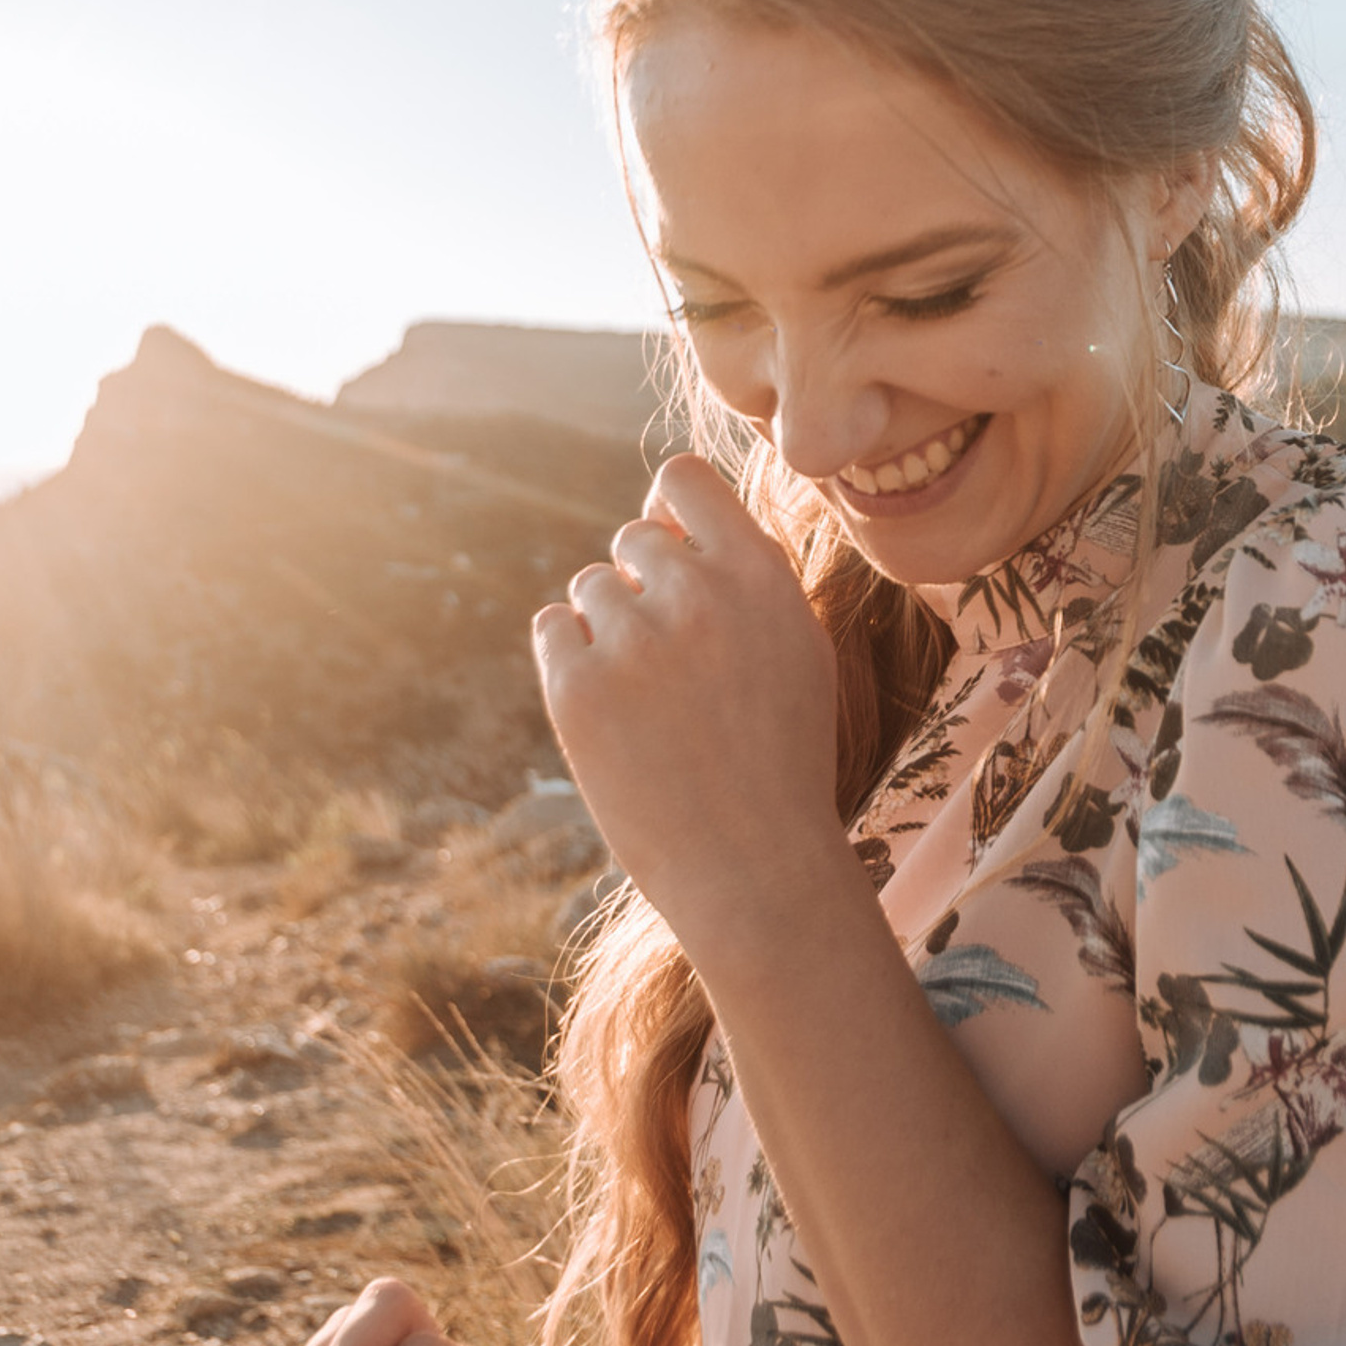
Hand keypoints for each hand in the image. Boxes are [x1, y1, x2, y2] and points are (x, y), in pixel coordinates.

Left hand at [531, 454, 849, 957]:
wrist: (753, 866)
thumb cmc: (779, 754)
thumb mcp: (794, 646)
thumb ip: (740, 570)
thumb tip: (660, 510)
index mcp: (759, 575)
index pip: (682, 480)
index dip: (671, 513)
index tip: (678, 558)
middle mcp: (697, 593)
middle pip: (632, 537)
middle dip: (644, 586)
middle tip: (674, 663)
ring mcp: (633, 640)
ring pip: (590, 587)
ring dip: (609, 628)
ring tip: (652, 700)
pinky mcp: (576, 688)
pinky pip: (551, 628)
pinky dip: (572, 660)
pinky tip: (612, 711)